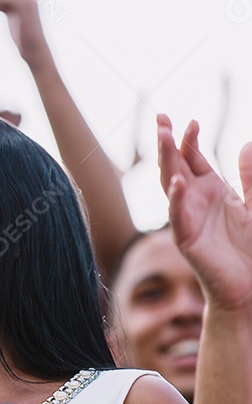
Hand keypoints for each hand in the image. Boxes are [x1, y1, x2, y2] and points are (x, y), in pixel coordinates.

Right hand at [157, 114, 251, 309]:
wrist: (248, 285)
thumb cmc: (251, 247)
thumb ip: (251, 176)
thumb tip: (247, 144)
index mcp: (210, 190)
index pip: (191, 157)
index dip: (188, 138)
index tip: (191, 120)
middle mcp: (194, 201)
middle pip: (174, 164)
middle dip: (166, 141)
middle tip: (160, 117)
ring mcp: (187, 219)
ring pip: (170, 184)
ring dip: (166, 161)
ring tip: (164, 137)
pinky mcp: (187, 239)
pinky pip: (178, 216)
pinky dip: (176, 199)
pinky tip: (177, 181)